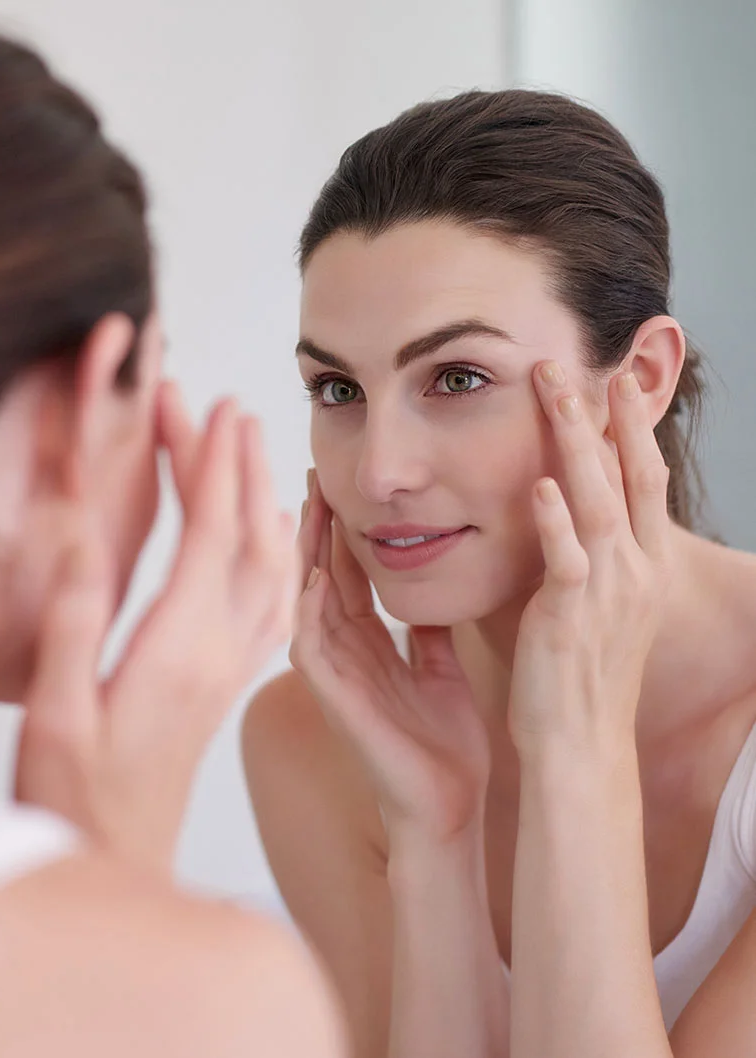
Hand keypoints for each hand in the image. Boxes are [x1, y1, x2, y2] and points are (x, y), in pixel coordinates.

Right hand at [16, 384, 297, 870]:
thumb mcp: (57, 717)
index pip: (210, 536)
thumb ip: (75, 631)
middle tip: (233, 409)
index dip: (213, 467)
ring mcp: (232, 667)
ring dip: (268, 504)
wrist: (122, 858)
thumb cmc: (77, 797)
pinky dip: (283, 557)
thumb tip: (85, 544)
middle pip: (249, 540)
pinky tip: (277, 538)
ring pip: (273, 569)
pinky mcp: (230, 680)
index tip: (213, 412)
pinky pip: (276, 605)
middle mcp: (220, 652)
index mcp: (178, 650)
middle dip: (243, 467)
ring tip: (257, 453)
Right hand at [290, 475, 490, 842]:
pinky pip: (312, 649)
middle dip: (318, 528)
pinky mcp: (336, 702)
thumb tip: (433, 587)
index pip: (349, 576)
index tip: (342, 484)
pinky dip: (309, 611)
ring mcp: (335, 677)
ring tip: (306, 506)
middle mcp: (345, 655)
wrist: (451, 809)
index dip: (344, 530)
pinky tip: (313, 575)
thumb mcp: (442, 670)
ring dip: (306, 556)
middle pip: (322, 577)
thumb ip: (430, 632)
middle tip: (314, 475)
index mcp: (370, 647)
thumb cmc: (444, 748)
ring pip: (309, 603)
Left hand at [508, 363, 671, 756]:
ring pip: (599, 501)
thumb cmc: (581, 678)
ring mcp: (608, 593)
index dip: (634, 431)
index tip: (616, 384)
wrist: (582, 743)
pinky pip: (567, 559)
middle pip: (631, 477)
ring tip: (556, 393)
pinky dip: (555, 520)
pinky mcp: (570, 616)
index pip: (646, 483)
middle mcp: (637, 573)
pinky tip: (540, 484)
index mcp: (645, 569)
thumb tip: (566, 515)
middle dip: (610, 417)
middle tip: (584, 365)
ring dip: (576, 443)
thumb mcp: (601, 610)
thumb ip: (590, 560)